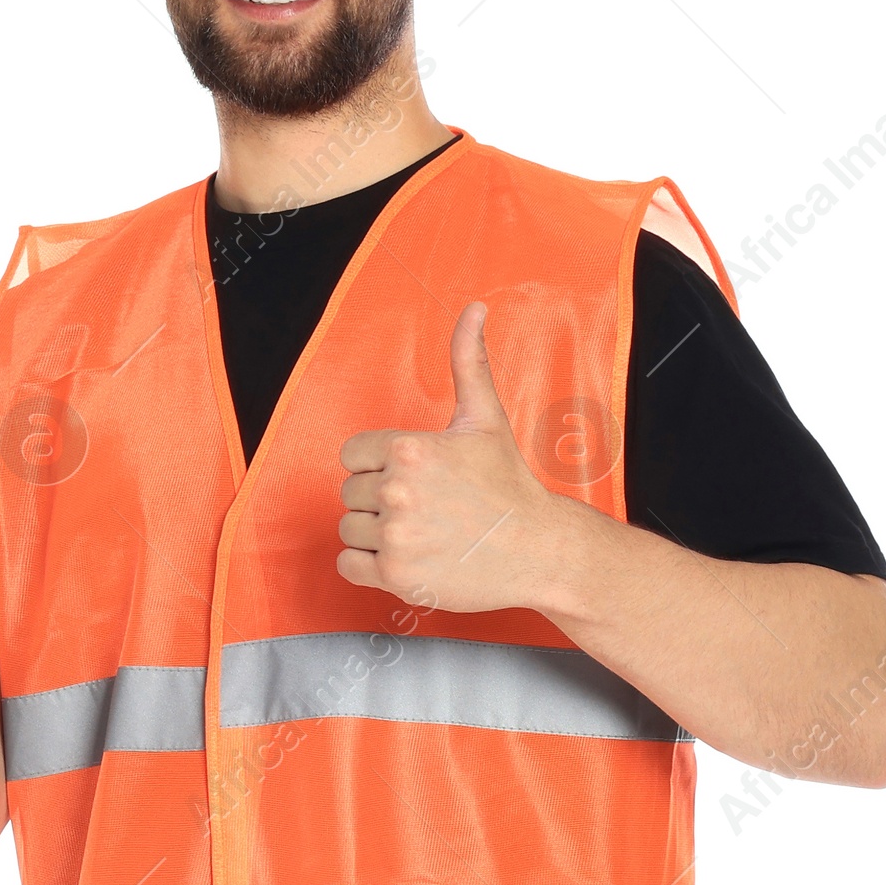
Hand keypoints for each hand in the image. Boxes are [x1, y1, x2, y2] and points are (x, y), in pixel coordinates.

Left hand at [336, 302, 575, 615]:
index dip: (378, 465)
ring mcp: (396, 536)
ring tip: (419, 532)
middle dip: (379, 500)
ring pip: (348, 529)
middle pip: (349, 492)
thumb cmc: (508, 485)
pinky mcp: (395, 576)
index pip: (352, 455)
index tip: (414, 478)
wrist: (537, 550)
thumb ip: (468, 361)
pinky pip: (348, 565)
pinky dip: (369, 566)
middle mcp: (398, 490)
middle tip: (425, 508)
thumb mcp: (485, 418)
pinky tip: (406, 556)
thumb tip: (474, 308)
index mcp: (410, 448)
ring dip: (374, 534)